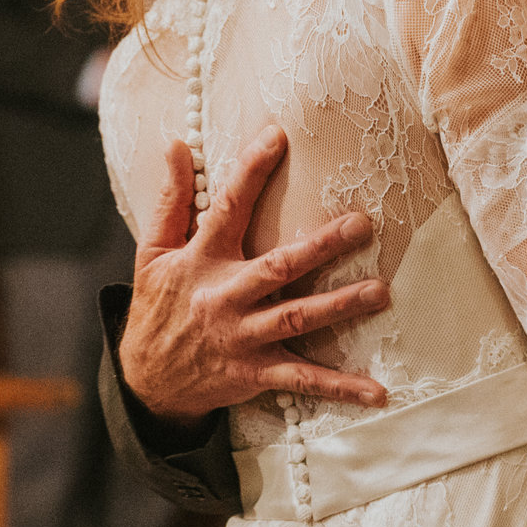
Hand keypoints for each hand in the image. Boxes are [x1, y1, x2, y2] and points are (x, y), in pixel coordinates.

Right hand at [117, 131, 390, 424]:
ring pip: (297, 319)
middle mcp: (224, 299)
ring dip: (339, 306)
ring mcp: (242, 338)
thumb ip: (171, 200)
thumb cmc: (157, 308)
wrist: (146, 383)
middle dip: (320, 247)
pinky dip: (339, 387)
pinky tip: (376, 390)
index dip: (250, 172)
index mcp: (201, 262)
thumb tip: (177, 145)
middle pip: (277, 268)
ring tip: (380, 292)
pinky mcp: (255, 373)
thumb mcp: (152, 252)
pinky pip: (302, 380)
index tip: (276, 136)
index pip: (227, 210)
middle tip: (361, 224)